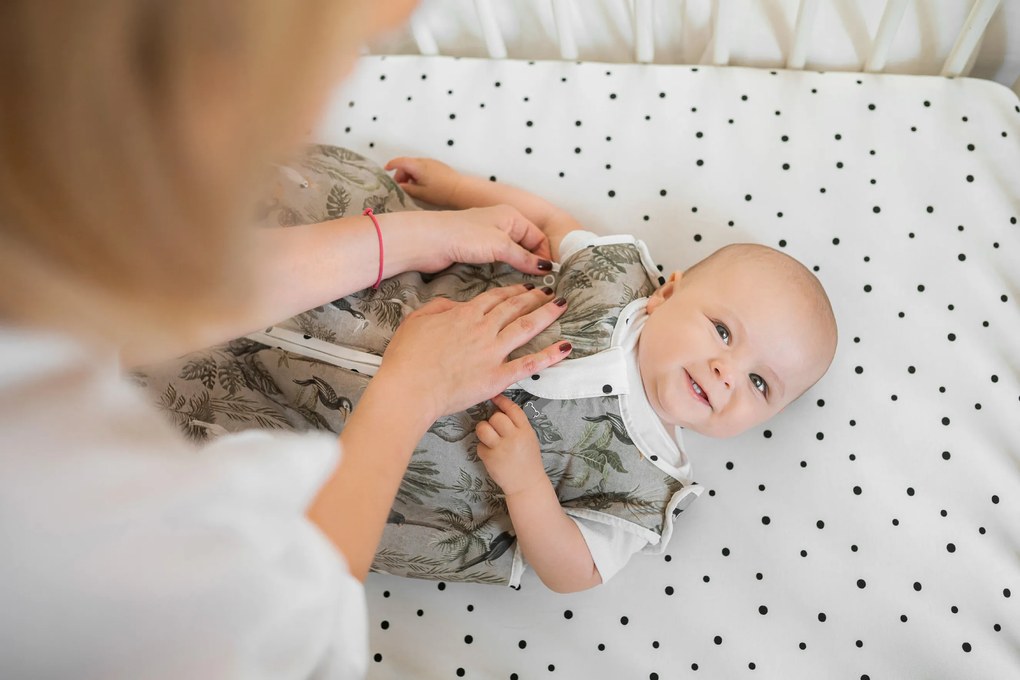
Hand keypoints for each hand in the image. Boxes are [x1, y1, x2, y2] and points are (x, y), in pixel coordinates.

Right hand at [375, 285, 571, 420]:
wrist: (410, 387)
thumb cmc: (407, 356)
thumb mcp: (417, 320)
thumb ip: (440, 307)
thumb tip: (456, 304)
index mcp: (464, 315)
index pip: (494, 298)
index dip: (513, 291)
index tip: (525, 287)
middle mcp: (483, 329)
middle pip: (515, 308)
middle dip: (535, 297)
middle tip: (549, 291)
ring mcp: (493, 352)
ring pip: (527, 327)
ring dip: (546, 314)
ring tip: (562, 305)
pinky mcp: (498, 376)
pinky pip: (529, 364)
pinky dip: (549, 355)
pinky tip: (565, 346)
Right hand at [386, 156, 462, 206]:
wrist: (461, 190)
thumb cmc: (441, 192)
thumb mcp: (420, 193)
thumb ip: (407, 189)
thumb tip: (399, 187)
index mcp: (418, 166)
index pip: (400, 161)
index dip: (391, 165)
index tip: (386, 170)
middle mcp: (424, 161)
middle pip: (407, 164)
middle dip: (401, 175)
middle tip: (401, 187)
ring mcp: (432, 162)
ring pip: (415, 166)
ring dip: (410, 175)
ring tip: (412, 189)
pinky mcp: (438, 166)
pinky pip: (423, 168)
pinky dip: (418, 175)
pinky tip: (422, 186)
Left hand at [399, 206, 551, 275]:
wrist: (427, 240)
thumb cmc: (463, 235)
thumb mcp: (500, 245)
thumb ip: (524, 257)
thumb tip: (545, 268)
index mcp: (511, 216)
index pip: (538, 237)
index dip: (545, 256)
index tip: (551, 277)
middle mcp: (501, 224)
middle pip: (527, 246)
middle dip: (534, 263)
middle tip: (542, 285)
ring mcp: (488, 238)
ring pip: (512, 255)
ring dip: (519, 268)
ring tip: (528, 286)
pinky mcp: (476, 251)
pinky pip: (498, 261)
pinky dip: (506, 270)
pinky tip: (508, 282)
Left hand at [476, 395, 546, 496]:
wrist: (526, 483)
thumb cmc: (528, 460)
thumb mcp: (529, 438)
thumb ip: (518, 425)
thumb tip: (501, 410)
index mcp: (525, 431)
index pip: (513, 409)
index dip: (502, 401)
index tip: (495, 397)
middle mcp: (514, 438)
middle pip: (496, 417)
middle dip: (492, 421)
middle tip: (495, 429)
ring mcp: (501, 448)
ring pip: (483, 428)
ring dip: (483, 431)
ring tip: (489, 438)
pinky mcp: (490, 458)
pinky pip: (480, 445)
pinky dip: (483, 449)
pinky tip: (491, 454)